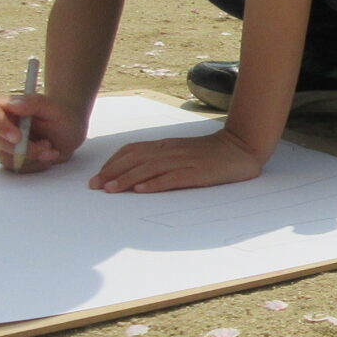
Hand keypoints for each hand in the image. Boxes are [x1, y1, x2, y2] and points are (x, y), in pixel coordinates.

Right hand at [0, 93, 86, 172]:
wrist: (68, 135)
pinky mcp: (9, 158)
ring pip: (6, 157)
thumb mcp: (55, 108)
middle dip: (25, 147)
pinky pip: (15, 167)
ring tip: (51, 148)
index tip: (18, 137)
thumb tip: (13, 105)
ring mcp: (1, 143)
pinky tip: (47, 156)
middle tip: (47, 145)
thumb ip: (35, 103)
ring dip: (32, 157)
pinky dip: (34, 165)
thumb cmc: (61, 117)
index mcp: (5, 106)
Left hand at [89, 128, 266, 193]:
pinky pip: (173, 177)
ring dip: (127, 179)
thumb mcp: (182, 152)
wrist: (241, 148)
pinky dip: (156, 183)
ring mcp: (184, 161)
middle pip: (135, 159)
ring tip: (111, 190)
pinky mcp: (198, 172)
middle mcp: (171, 151)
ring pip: (150, 168)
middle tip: (95, 187)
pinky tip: (143, 190)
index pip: (132, 151)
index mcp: (166, 145)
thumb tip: (135, 176)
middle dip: (112, 173)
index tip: (97, 177)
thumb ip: (161, 159)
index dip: (112, 163)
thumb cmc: (211, 154)